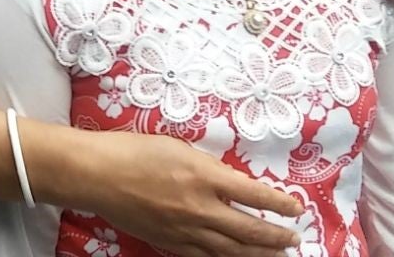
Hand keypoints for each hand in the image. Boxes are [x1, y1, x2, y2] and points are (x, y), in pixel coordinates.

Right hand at [76, 130, 301, 256]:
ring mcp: (185, 231)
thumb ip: (209, 167)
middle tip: (294, 239)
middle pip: (250, 230)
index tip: (295, 208)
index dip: (280, 204)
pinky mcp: (170, 243)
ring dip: (259, 255)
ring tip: (278, 256)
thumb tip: (230, 183)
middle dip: (277, 237)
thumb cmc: (135, 151)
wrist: (98, 175)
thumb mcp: (180, 147)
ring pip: (232, 251)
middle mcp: (200, 208)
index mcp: (205, 177)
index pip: (255, 195)